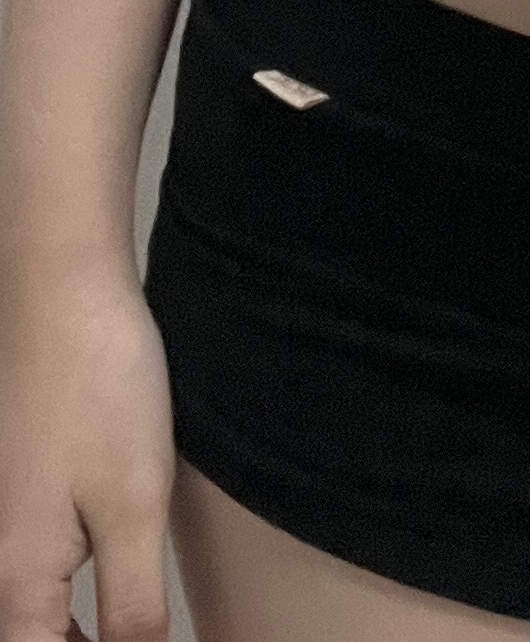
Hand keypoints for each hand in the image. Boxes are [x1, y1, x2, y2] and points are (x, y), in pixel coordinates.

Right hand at [0, 261, 174, 641]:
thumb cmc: (99, 389)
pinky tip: (113, 574)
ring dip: (76, 629)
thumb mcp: (134, 504)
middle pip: (32, 638)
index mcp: (17, 578)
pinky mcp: (19, 486)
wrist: (63, 294)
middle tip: (143, 639)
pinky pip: (35, 564)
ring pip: (31, 607)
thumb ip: (132, 602)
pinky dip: (70, 591)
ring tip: (135, 629)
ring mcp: (4, 517)